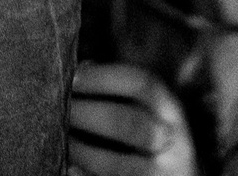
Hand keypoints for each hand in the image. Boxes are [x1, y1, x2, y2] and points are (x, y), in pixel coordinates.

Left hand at [68, 60, 196, 174]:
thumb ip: (120, 92)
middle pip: (130, 124)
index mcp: (171, 112)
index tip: (73, 78)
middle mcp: (174, 144)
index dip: (105, 78)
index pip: (143, 84)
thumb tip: (82, 71)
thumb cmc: (152, 141)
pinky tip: (71, 169)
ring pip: (118, 166)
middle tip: (63, 111)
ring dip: (83, 151)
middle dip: (90, 115)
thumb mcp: (148, 112)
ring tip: (64, 141)